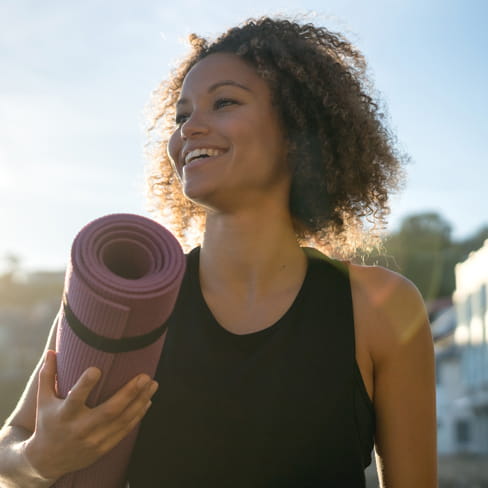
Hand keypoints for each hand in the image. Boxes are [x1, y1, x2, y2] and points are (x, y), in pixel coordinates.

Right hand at [23, 350, 157, 480]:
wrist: (48, 460)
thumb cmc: (48, 423)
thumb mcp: (43, 401)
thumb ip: (48, 376)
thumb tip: (52, 351)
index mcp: (64, 414)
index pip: (75, 398)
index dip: (85, 384)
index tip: (97, 369)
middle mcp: (81, 428)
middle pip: (109, 410)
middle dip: (129, 393)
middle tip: (144, 376)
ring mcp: (94, 440)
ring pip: (123, 420)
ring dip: (141, 401)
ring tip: (153, 383)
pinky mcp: (104, 447)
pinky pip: (125, 430)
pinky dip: (138, 415)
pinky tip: (148, 400)